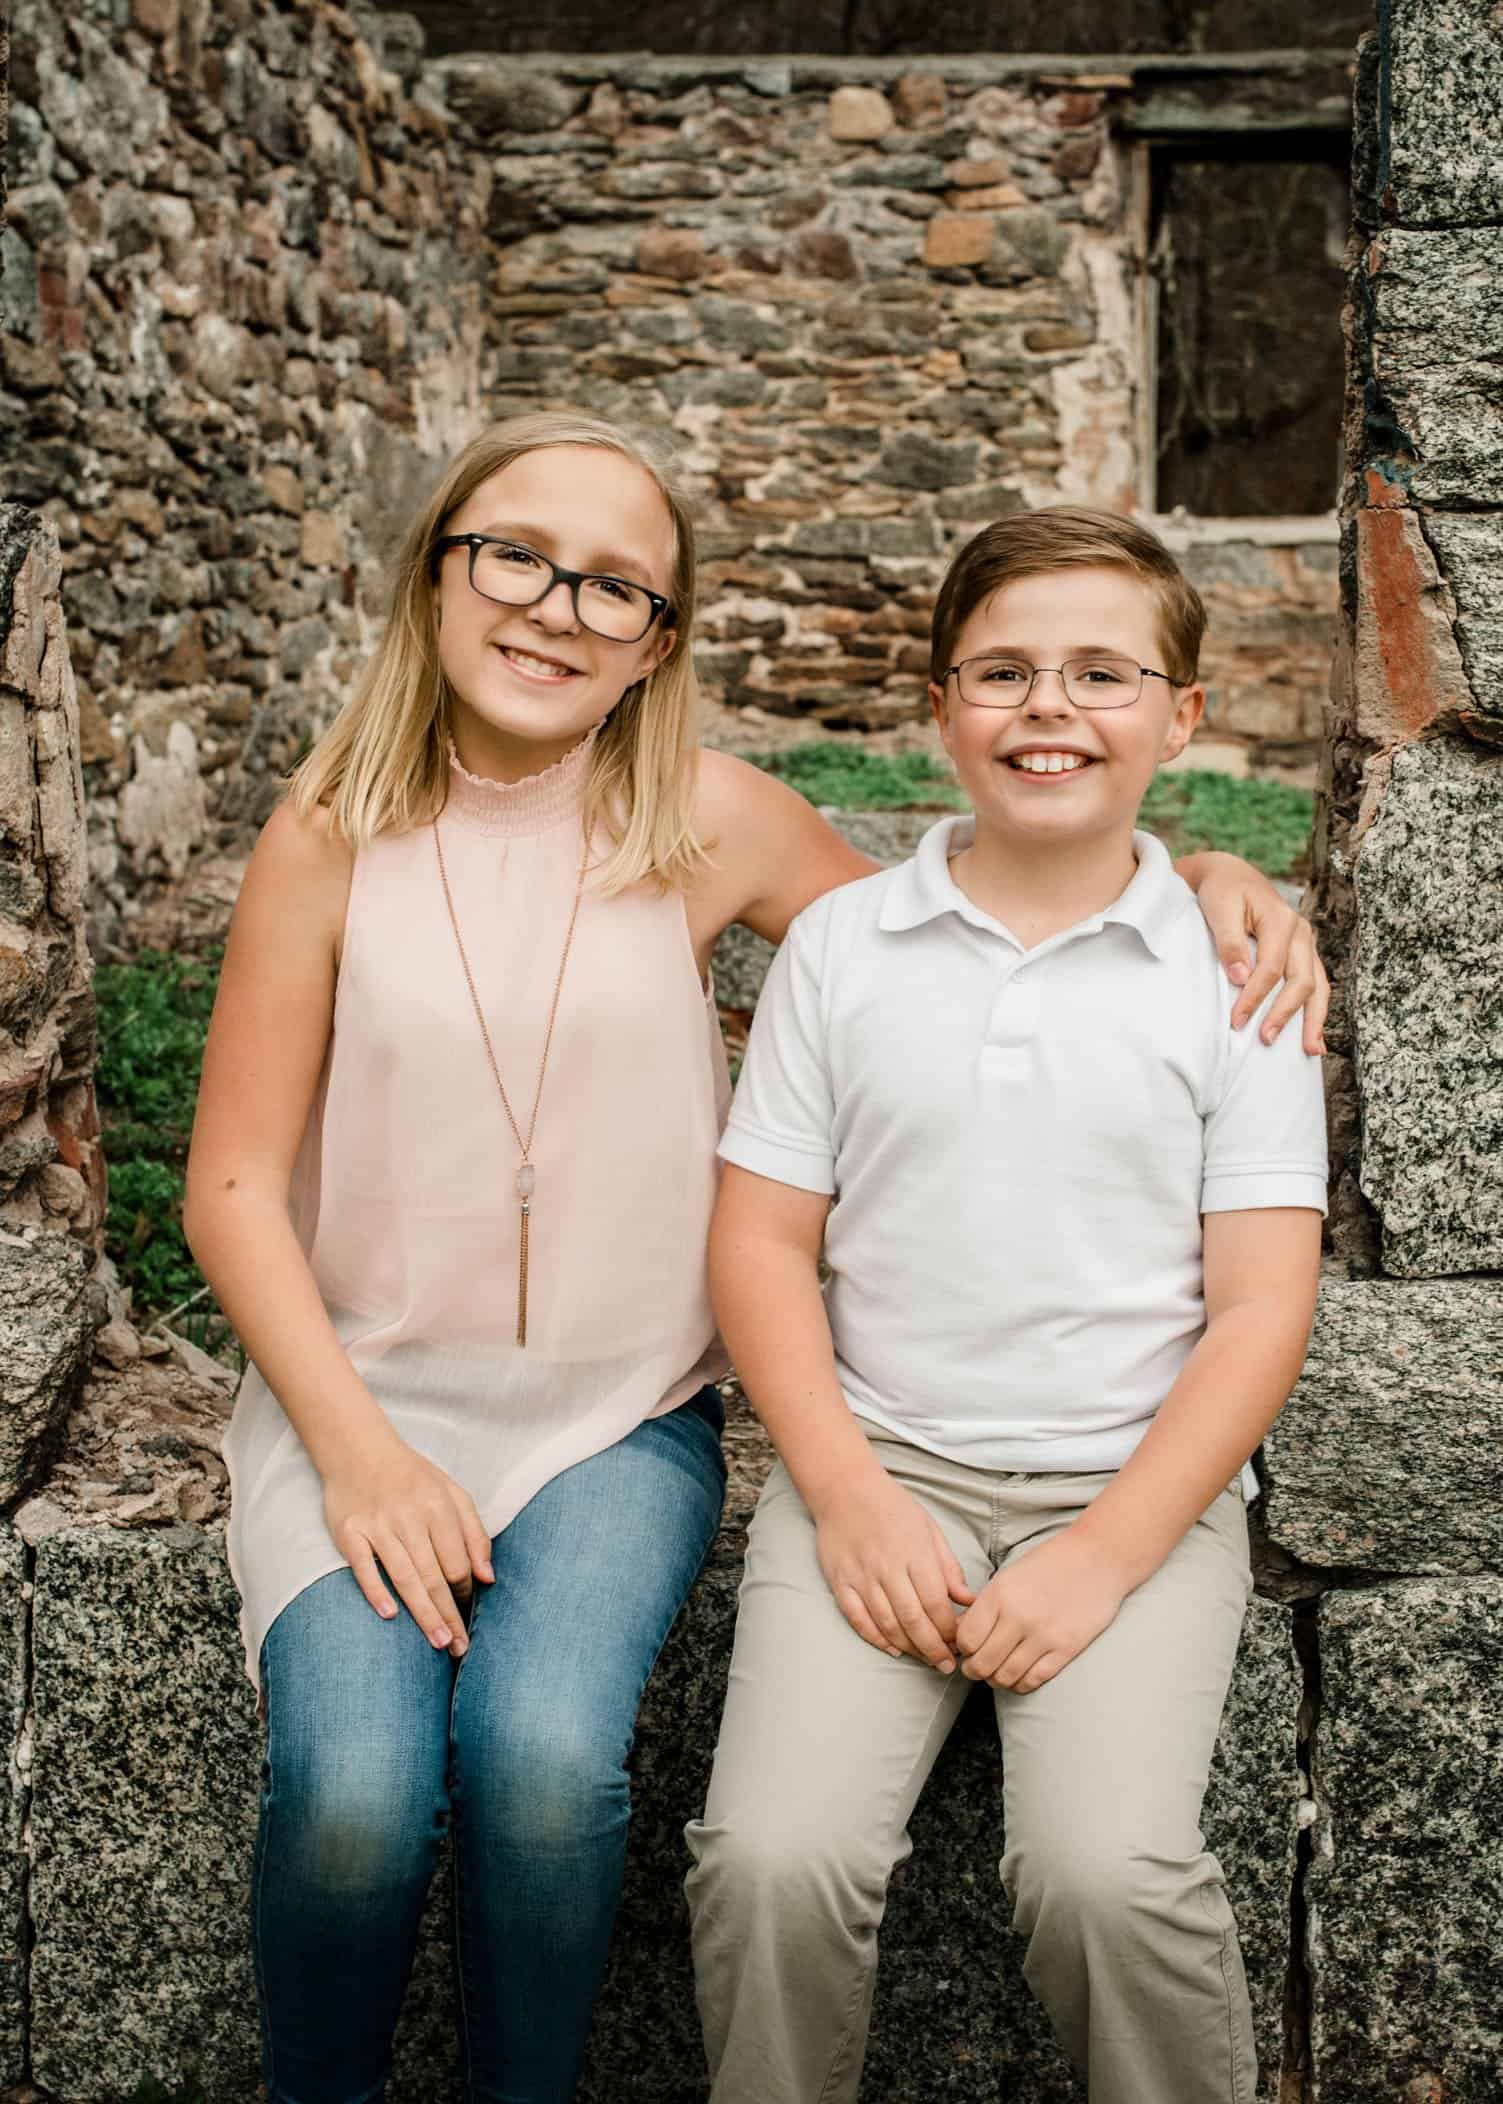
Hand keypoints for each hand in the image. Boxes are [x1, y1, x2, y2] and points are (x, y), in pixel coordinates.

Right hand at [325, 1433, 494, 1655]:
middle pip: (434, 1575)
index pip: (458, 1560)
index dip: (465, 1589)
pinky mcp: (349, 1531)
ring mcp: (378, 1525)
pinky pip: (363, 1567)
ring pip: (405, 1576)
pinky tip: (391, 1615)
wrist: (358, 1449)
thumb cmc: (410, 1476)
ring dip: (423, 1613)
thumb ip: (474, 1532)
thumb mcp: (450, 1492)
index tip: (468, 1612)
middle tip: (459, 1647)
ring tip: (438, 1642)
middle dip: (450, 1614)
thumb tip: (488, 1577)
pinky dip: (376, 1591)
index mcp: (438, 1506)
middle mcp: (410, 1516)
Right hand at [813, 1469, 975, 1671]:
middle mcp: (888, 1568)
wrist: (845, 1489)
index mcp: (914, 1553)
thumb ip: (949, 1567)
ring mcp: (861, 1577)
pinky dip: (876, 1638)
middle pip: (914, 1620)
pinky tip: (893, 1648)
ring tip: (925, 1659)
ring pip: (887, 1624)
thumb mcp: (929, 1529)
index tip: (961, 1643)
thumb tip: (969, 1600)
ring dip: (909, 1648)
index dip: (950, 1630)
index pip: (936, 1603)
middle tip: (946, 1665)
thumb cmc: (893, 1507)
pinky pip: (858, 1619)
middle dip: (934, 1649)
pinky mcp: (840, 1582)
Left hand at [955, 1529, 1130, 1692]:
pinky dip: (1020, 1684)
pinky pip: (1033, 1680)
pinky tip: (1019, 1675)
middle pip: (982, 1663)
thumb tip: (957, 1632)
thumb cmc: (1049, 1564)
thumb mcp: (1009, 1576)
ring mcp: (1044, 1635)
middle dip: (974, 1669)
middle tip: (976, 1667)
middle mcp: (1019, 1616)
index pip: (966, 1639)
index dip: (962, 1648)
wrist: (1097, 1558)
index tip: (966, 1648)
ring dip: (996, 1679)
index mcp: (1000, 1593)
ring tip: (996, 1672)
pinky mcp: (1066, 1649)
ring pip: (1005, 1677)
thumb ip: (984, 1606)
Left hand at [1188, 853, 1329, 1054]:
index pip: (1271, 967)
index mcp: (1280, 919)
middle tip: (1265, 1040)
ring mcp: (1306, 943)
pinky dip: (1317, 1011)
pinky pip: (1317, 985)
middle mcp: (1300, 932)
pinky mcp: (1303, 953)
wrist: (1232, 876)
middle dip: (1285, 1013)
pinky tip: (1314, 1037)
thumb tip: (1240, 978)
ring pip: (1319, 985)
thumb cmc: (1222, 892)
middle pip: (1301, 980)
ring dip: (1314, 1019)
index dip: (1254, 997)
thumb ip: (1229, 942)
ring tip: (1310, 1050)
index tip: (1236, 1021)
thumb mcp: (1218, 909)